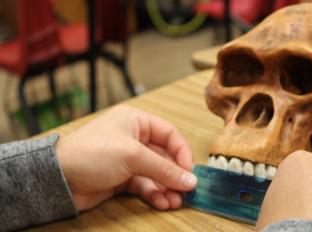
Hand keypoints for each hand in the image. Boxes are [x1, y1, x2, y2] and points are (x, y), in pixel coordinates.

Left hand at [56, 105, 196, 210]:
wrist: (58, 178)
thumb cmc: (91, 153)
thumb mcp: (132, 155)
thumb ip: (164, 168)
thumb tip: (190, 180)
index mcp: (136, 121)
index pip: (170, 134)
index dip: (182, 152)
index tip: (190, 171)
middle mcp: (134, 138)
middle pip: (165, 156)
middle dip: (175, 174)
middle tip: (187, 191)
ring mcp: (128, 159)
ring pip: (156, 173)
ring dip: (167, 187)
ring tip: (175, 201)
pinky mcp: (122, 178)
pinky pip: (145, 185)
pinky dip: (154, 193)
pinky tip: (162, 202)